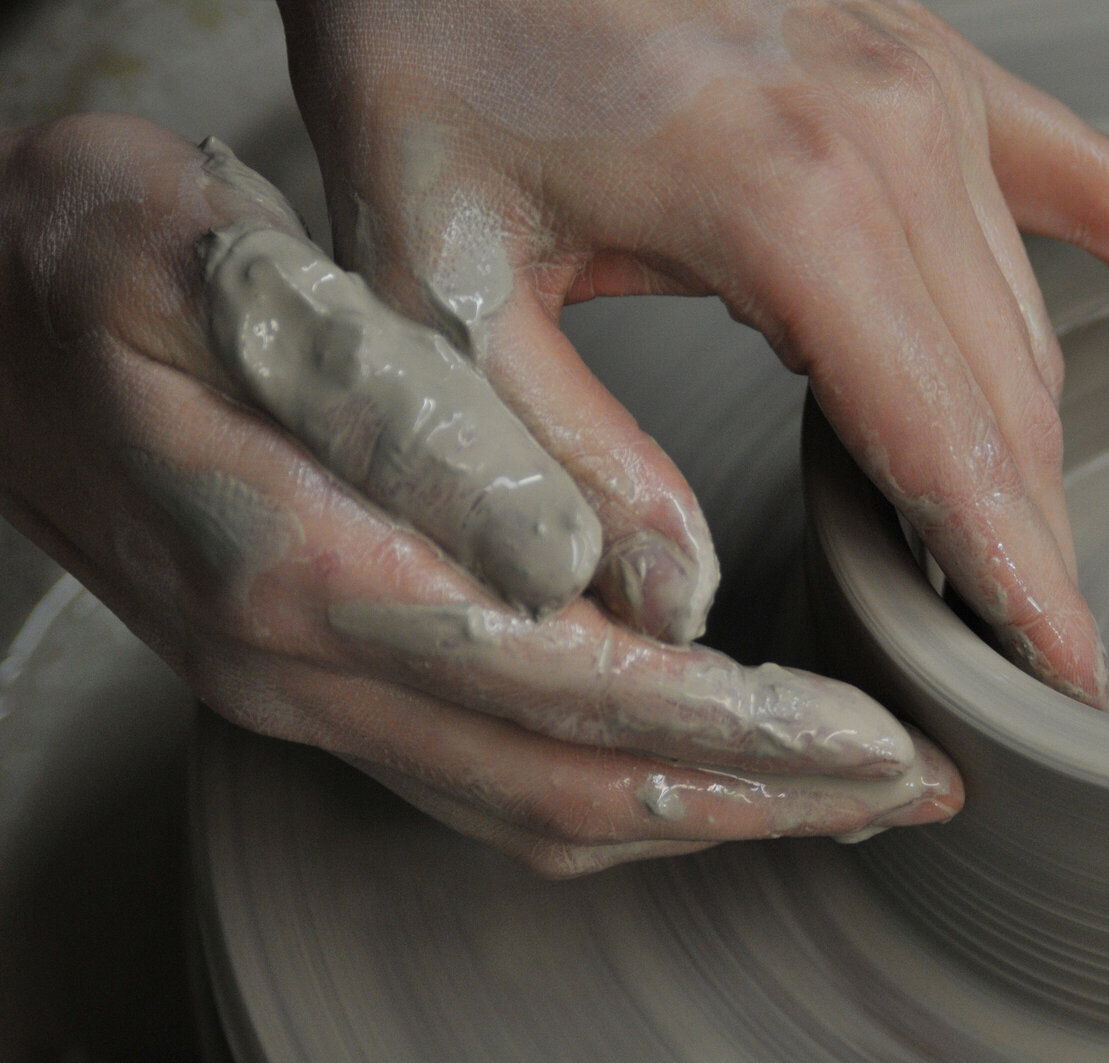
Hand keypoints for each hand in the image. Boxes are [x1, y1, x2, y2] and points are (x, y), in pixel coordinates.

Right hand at [0, 114, 958, 878]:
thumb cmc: (100, 264)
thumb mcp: (225, 278)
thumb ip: (386, 416)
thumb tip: (551, 557)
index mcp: (297, 565)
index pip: (560, 685)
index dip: (729, 726)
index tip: (864, 737)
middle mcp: (304, 666)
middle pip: (567, 785)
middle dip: (756, 799)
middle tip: (905, 790)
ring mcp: (304, 694)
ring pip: (531, 808)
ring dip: (702, 815)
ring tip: (837, 798)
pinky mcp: (312, 686)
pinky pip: (484, 782)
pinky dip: (616, 794)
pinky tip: (697, 775)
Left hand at [277, 0, 1108, 711]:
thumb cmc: (432, 47)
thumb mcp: (445, 277)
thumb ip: (563, 449)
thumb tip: (670, 594)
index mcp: (783, 198)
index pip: (947, 443)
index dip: (1017, 582)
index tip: (1068, 686)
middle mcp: (892, 135)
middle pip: (1009, 399)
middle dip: (1028, 547)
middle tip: (1038, 672)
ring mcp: (930, 87)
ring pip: (1039, 318)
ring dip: (1047, 455)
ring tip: (1047, 574)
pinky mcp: (932, 64)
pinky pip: (1096, 175)